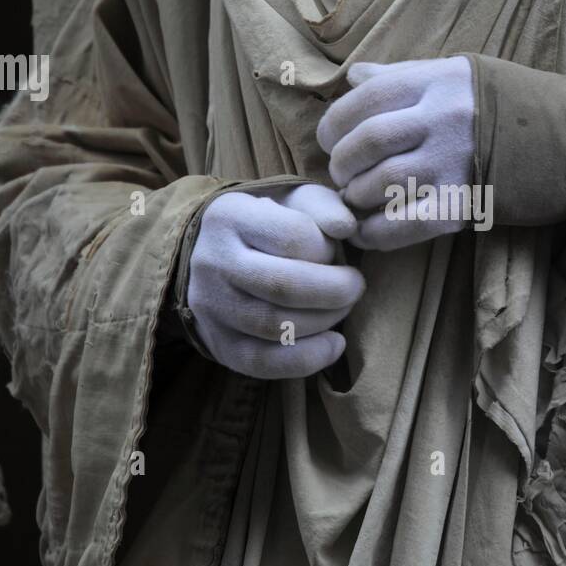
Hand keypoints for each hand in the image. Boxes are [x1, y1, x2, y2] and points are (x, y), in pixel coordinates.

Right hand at [186, 184, 363, 378]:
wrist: (217, 256)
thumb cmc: (270, 225)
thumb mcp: (295, 202)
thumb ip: (325, 207)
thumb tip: (345, 227)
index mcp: (230, 217)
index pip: (292, 237)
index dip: (327, 249)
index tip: (335, 251)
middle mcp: (212, 262)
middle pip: (284, 286)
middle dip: (336, 291)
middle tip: (355, 287)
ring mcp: (211, 307)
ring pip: (275, 327)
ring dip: (325, 321)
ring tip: (342, 308)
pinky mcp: (218, 344)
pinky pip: (263, 363)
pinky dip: (308, 359)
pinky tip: (334, 344)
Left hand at [316, 56, 475, 250]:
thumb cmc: (513, 105)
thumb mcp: (460, 74)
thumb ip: (404, 76)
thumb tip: (354, 77)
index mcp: (439, 81)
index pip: (366, 98)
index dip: (335, 122)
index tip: (329, 139)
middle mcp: (443, 119)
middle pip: (367, 142)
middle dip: (342, 163)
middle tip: (341, 174)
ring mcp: (454, 163)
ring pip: (380, 182)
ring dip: (356, 197)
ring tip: (356, 199)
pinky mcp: (465, 204)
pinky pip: (405, 224)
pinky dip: (376, 233)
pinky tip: (367, 232)